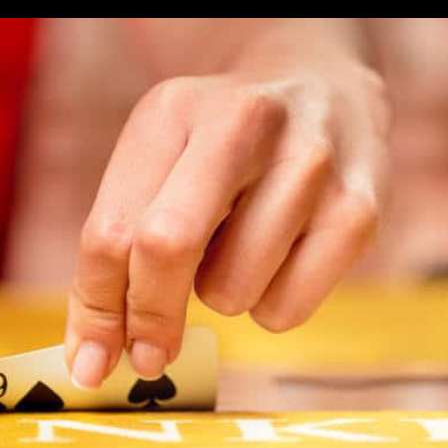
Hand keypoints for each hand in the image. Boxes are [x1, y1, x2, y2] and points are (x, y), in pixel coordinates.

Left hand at [66, 54, 390, 386]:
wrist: (317, 85)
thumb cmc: (213, 147)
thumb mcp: (153, 166)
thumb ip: (115, 251)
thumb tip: (90, 359)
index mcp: (171, 112)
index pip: (110, 229)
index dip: (94, 308)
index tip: (88, 362)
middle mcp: (242, 124)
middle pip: (166, 248)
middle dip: (148, 317)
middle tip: (148, 354)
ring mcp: (310, 163)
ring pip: (230, 293)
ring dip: (218, 296)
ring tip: (235, 247)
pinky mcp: (359, 209)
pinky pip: (286, 311)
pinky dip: (269, 306)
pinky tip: (278, 257)